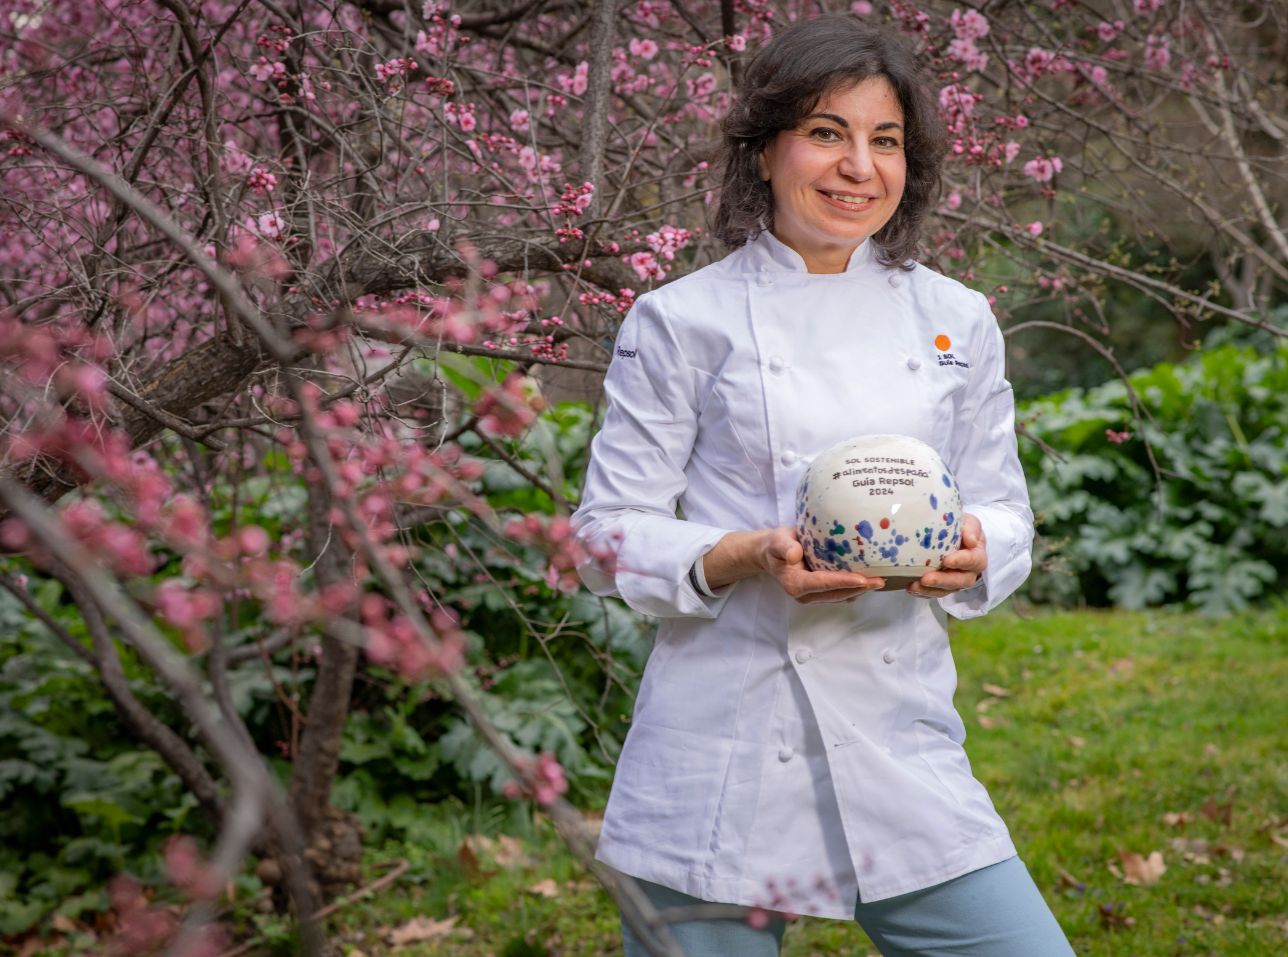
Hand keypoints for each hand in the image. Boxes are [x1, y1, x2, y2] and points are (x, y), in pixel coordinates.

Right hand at [758, 527, 883, 603]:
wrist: (774, 553)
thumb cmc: (777, 545)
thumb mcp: (777, 541)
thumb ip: (784, 547)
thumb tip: (794, 555)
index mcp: (795, 584)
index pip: (822, 584)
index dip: (842, 582)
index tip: (862, 580)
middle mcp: (806, 595)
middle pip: (836, 594)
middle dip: (859, 588)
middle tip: (880, 580)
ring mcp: (815, 596)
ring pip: (841, 596)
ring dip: (860, 590)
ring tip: (880, 581)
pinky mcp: (823, 593)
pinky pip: (842, 593)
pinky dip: (856, 588)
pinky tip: (870, 579)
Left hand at [906, 512, 985, 598]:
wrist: (954, 536)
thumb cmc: (962, 529)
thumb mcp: (969, 522)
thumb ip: (971, 528)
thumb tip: (971, 540)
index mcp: (977, 556)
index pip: (974, 561)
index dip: (961, 562)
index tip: (947, 560)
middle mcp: (969, 573)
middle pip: (960, 581)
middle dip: (942, 581)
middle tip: (926, 579)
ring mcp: (955, 582)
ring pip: (945, 590)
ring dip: (929, 590)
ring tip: (914, 586)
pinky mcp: (942, 587)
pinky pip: (934, 593)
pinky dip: (922, 592)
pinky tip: (911, 587)